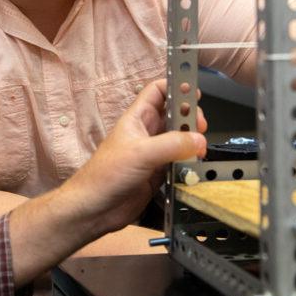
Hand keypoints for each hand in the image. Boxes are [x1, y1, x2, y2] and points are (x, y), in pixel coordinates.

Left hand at [63, 79, 206, 236]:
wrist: (94, 209)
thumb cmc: (106, 174)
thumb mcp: (141, 153)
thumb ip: (172, 145)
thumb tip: (200, 140)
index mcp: (138, 118)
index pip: (158, 91)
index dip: (175, 86)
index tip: (194, 92)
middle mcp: (147, 132)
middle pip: (175, 114)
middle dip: (190, 116)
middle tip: (200, 127)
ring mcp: (154, 153)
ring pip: (180, 138)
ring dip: (193, 141)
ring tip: (201, 150)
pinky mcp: (159, 173)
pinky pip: (180, 161)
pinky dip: (190, 162)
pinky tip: (196, 167)